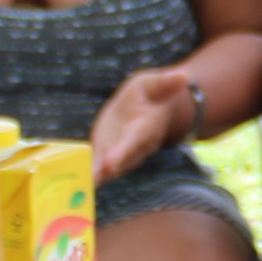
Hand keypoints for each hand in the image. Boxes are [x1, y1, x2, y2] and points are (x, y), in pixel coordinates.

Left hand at [90, 67, 201, 181]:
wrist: (149, 108)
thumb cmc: (151, 93)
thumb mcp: (156, 82)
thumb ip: (167, 82)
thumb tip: (185, 77)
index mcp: (145, 128)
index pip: (134, 141)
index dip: (123, 152)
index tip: (110, 163)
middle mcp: (135, 146)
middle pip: (121, 160)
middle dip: (107, 169)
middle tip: (92, 178)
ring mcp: (121, 153)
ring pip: (110, 168)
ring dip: (97, 176)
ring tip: (84, 183)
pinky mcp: (107, 154)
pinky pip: (99, 165)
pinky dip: (88, 174)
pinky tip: (77, 181)